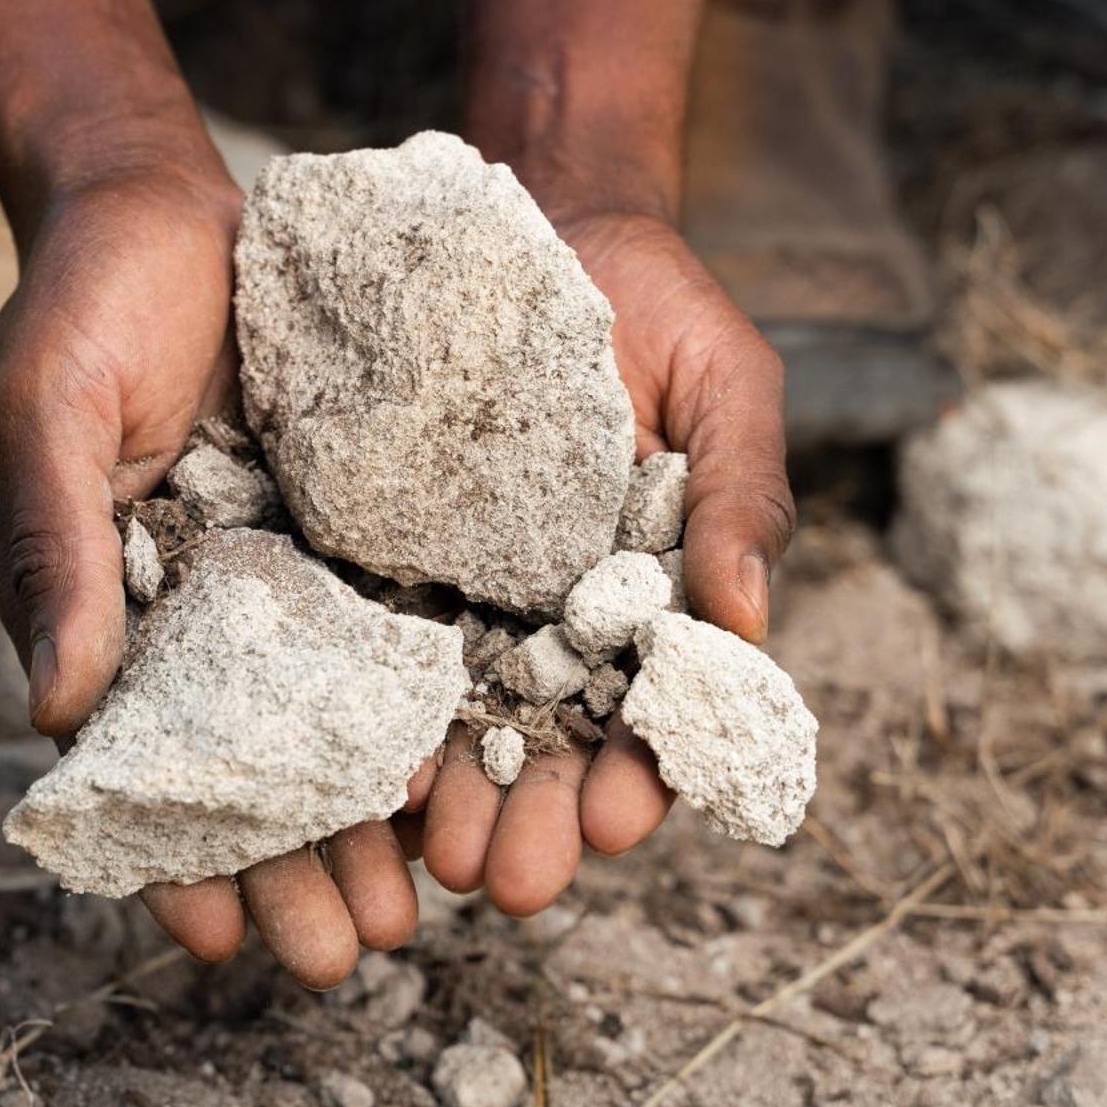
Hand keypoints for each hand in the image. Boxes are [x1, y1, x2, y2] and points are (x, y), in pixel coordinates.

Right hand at [0, 165, 427, 987]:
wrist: (169, 204)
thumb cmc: (79, 311)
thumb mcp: (40, 418)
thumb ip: (49, 550)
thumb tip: (49, 711)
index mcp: (115, 615)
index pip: (142, 763)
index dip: (175, 854)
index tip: (218, 935)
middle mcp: (212, 612)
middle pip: (259, 765)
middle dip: (300, 863)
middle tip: (346, 950)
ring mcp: (296, 572)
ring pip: (345, 716)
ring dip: (378, 812)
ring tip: (425, 896)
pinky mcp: (374, 520)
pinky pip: (413, 617)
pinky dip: (442, 695)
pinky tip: (480, 762)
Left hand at [416, 208, 796, 913]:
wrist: (536, 224)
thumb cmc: (654, 305)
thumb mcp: (726, 384)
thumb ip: (740, 493)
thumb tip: (755, 622)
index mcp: (647, 596)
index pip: (652, 711)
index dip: (642, 774)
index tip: (623, 824)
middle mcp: (554, 613)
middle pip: (548, 742)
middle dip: (534, 819)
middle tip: (507, 882)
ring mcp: (467, 589)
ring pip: (458, 716)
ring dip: (449, 794)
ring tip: (430, 855)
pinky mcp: (389, 551)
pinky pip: (377, 635)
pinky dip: (370, 704)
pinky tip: (351, 761)